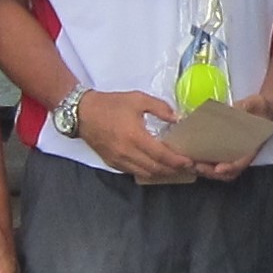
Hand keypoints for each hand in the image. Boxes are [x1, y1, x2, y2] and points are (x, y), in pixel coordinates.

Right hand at [76, 89, 198, 182]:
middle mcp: (127, 152)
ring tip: (173, 167)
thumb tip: (176, 118)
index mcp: (135, 136)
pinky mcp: (112, 163)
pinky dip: (147, 171)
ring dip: (161, 172)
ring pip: (145, 173)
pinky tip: (154, 166)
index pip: (161, 155)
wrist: (82, 113)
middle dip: (173, 169)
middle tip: (186, 166)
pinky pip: (134, 172)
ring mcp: (118, 160)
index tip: (190, 162)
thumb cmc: (111, 104)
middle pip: (156, 168)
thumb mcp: (138, 99)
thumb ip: (160, 108)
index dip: (177, 161)